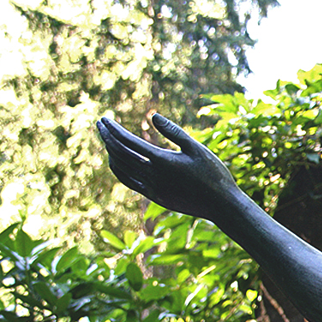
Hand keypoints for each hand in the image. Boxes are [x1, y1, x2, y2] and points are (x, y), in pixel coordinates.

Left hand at [96, 114, 239, 220]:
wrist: (221, 205)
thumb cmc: (214, 174)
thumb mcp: (197, 148)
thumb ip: (174, 132)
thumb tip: (153, 116)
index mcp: (162, 161)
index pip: (128, 142)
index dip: (113, 130)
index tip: (104, 119)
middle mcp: (153, 176)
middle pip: (120, 154)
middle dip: (107, 138)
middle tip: (100, 125)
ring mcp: (152, 189)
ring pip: (121, 169)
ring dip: (111, 153)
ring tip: (108, 141)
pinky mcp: (155, 197)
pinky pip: (129, 182)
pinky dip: (120, 170)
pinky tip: (119, 162)